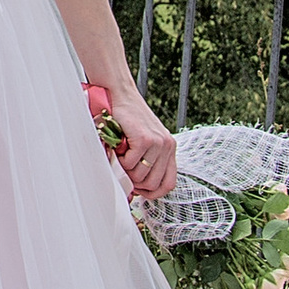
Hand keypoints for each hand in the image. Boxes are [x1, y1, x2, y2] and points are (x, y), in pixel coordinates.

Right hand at [86, 78, 180, 202]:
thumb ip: (146, 161)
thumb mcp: (144, 141)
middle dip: (135, 182)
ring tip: (121, 154)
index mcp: (169, 148)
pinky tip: (119, 147)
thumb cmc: (127, 119)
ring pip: (140, 176)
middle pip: (152, 184)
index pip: (168, 184)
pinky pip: (130, 164)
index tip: (140, 190)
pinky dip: (120, 160)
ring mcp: (158, 143)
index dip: (152, 192)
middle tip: (124, 169)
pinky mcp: (145, 139)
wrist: (120, 95)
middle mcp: (167, 146)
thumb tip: (137, 187)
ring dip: (126, 170)